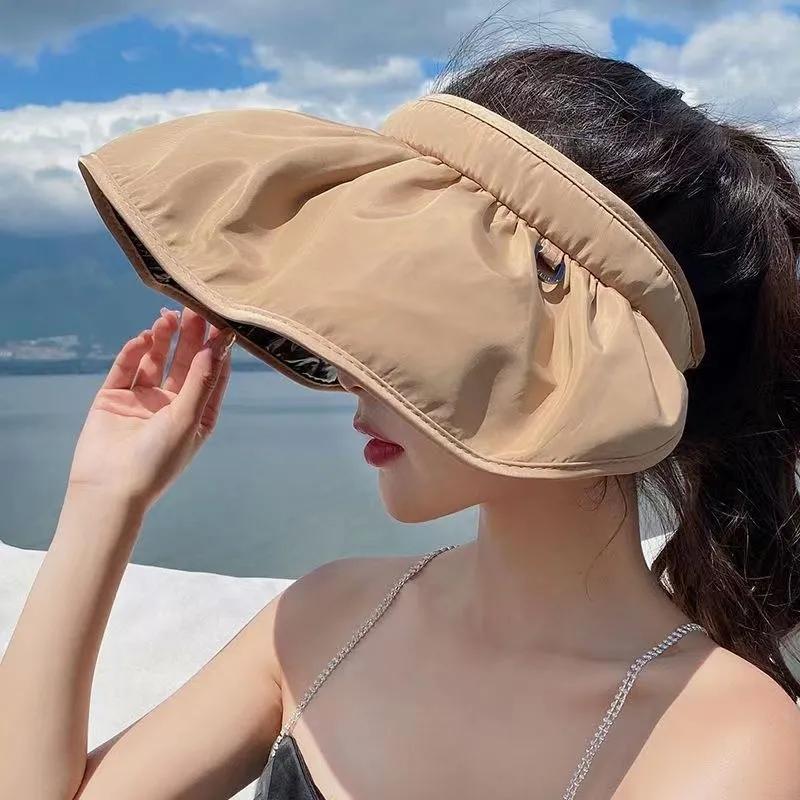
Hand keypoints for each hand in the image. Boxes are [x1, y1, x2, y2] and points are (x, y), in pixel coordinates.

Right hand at [67, 306, 234, 509]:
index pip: (212, 374)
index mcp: (197, 414)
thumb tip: (216, 346)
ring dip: (163, 339)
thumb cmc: (158, 461)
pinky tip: (145, 337)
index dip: (217, 349)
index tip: (222, 321)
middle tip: (194, 307)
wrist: (109, 489)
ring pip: (156, 360)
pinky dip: (135, 351)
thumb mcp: (188, 419)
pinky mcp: (114, 397)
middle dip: (190, 336)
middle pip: (184, 362)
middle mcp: (172, 405)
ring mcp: (142, 400)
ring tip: (168, 317)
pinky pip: (127, 368)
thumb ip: (201, 381)